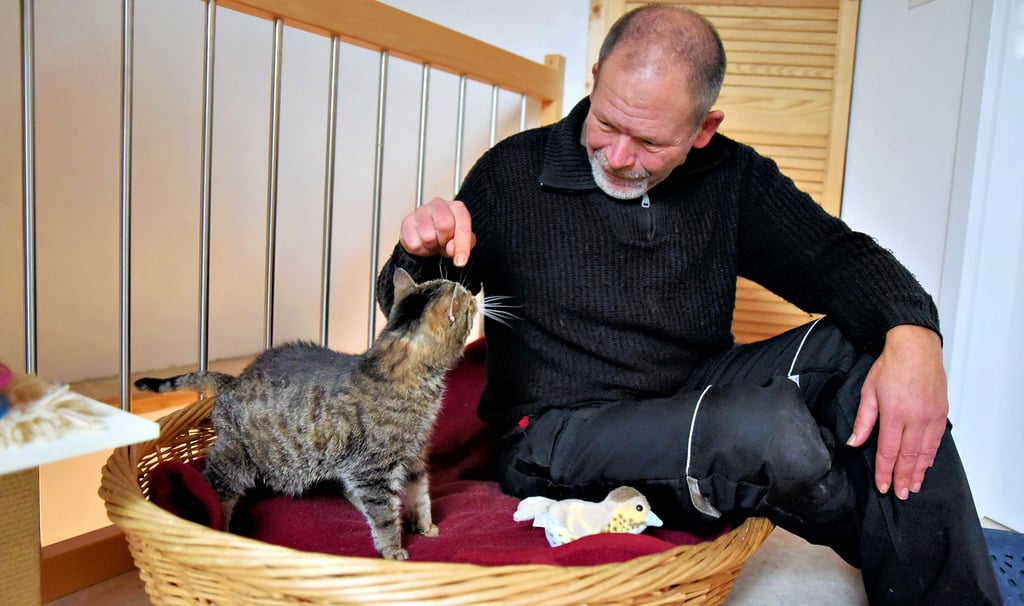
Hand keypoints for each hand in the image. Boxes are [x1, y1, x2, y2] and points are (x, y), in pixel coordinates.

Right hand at [399, 197, 474, 266]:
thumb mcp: (461, 242)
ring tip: (432, 242)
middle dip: (444, 241)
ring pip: (427, 236)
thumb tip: (452, 249)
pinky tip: (422, 242)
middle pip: (444, 225)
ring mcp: (421, 211)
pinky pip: (414, 243)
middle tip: (442, 242)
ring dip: (431, 245)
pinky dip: (419, 249)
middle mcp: (439, 205)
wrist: (426, 237)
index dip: (462, 246)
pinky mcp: (407, 221)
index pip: (462, 226)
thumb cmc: (445, 236)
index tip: (460, 261)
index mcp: (456, 208)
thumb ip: (463, 245)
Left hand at [847, 325, 947, 499]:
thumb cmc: (890, 366)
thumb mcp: (869, 391)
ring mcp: (931, 416)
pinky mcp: (941, 413)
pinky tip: (926, 465)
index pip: (889, 451)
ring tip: (913, 486)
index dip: (885, 472)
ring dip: (919, 472)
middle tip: (900, 494)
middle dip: (903, 478)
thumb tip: (854, 443)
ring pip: (925, 452)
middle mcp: (916, 418)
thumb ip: (863, 420)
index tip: (883, 486)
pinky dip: (931, 456)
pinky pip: (936, 441)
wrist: (916, 347)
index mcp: (895, 414)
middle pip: (909, 456)